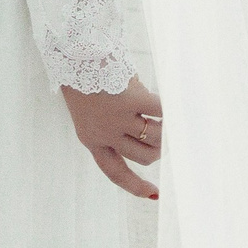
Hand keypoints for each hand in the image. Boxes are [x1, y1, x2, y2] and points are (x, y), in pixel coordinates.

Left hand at [62, 76, 162, 198]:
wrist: (73, 53)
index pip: (115, 172)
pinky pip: (161, 112)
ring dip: (166, 130)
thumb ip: (116, 126)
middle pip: (144, 157)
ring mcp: (118, 119)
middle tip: (162, 133)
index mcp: (91, 139)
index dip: (135, 186)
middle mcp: (104, 134)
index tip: (154, 194)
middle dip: (158, 148)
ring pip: (155, 138)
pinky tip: (173, 103)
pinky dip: (170, 110)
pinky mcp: (132, 100)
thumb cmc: (86, 77)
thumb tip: (154, 133)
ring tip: (166, 117)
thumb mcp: (93, 112)